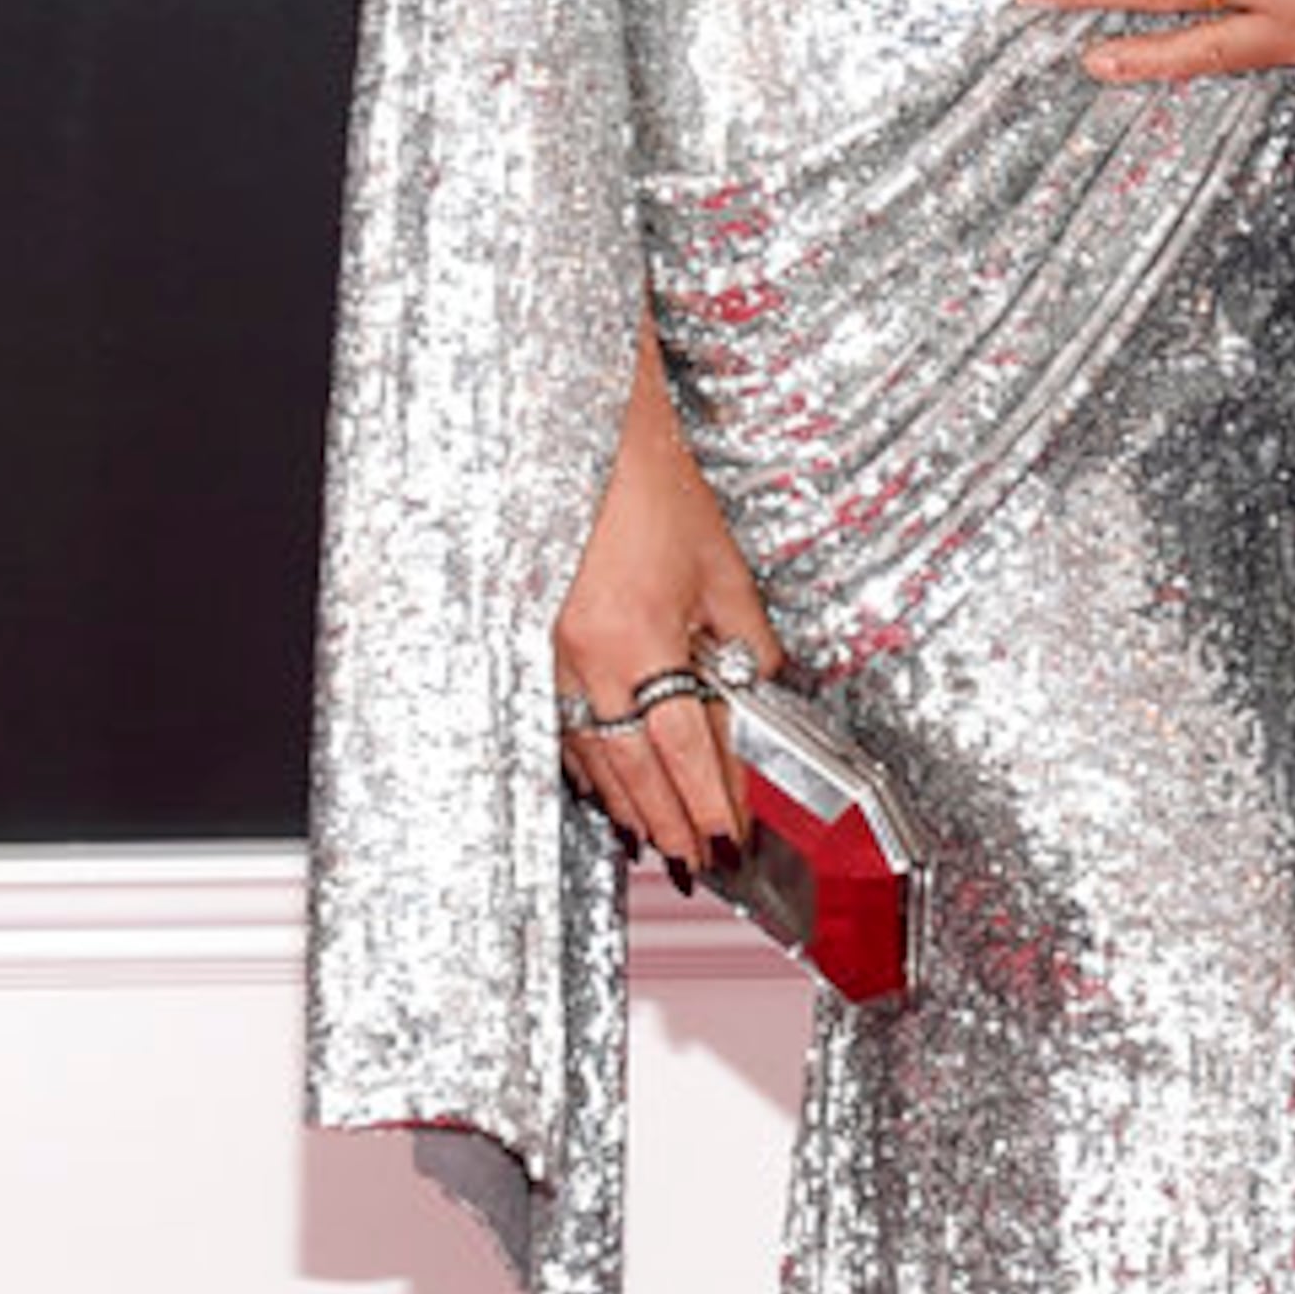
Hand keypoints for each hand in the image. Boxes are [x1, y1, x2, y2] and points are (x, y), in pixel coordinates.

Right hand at [552, 341, 768, 876]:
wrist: (588, 433)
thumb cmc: (654, 487)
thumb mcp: (722, 565)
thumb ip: (746, 637)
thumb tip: (760, 688)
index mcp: (642, 640)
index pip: (686, 748)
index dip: (711, 800)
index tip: (732, 837)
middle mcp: (588, 658)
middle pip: (634, 768)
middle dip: (668, 821)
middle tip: (694, 860)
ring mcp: (551, 653)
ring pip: (592, 752)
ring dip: (626, 802)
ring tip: (653, 837)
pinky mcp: (533, 640)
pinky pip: (561, 721)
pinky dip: (588, 759)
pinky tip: (604, 780)